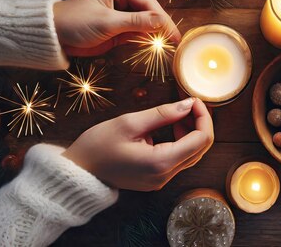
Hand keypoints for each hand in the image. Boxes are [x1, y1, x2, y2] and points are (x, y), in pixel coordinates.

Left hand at [52, 0, 180, 56]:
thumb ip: (136, 23)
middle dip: (161, 26)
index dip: (163, 19)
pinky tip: (156, 45)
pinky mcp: (118, 24)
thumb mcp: (107, 23)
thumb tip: (162, 22)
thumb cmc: (75, 23)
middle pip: (149, 11)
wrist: (53, 36)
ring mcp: (120, 9)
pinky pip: (137, 30)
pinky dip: (146, 38)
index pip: (148, 2)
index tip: (175, 35)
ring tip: (169, 46)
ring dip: (155, 33)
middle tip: (175, 42)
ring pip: (145, 21)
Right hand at [62, 97, 213, 190]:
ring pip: (192, 154)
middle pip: (201, 148)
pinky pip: (179, 159)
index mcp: (161, 163)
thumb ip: (163, 114)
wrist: (77, 172)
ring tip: (178, 112)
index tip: (193, 99)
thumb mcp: (129, 123)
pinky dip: (181, 141)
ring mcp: (161, 180)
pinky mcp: (156, 179)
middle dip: (199, 123)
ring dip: (191, 131)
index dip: (203, 116)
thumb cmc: (97, 146)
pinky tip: (171, 126)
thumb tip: (188, 104)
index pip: (201, 139)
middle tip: (188, 103)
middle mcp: (165, 176)